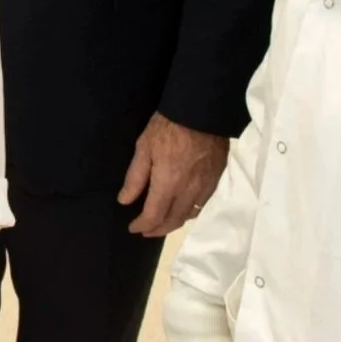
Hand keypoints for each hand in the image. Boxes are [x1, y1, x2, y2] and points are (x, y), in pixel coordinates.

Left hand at [118, 115, 229, 236]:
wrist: (202, 111)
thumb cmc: (168, 126)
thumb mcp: (144, 147)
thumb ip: (135, 177)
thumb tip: (125, 201)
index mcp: (168, 184)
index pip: (154, 215)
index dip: (142, 225)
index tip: (133, 227)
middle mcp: (188, 191)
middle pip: (173, 221)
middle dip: (157, 229)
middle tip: (146, 230)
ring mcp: (205, 186)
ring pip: (189, 215)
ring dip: (174, 222)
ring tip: (163, 221)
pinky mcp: (216, 179)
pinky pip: (202, 204)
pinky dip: (190, 211)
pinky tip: (183, 208)